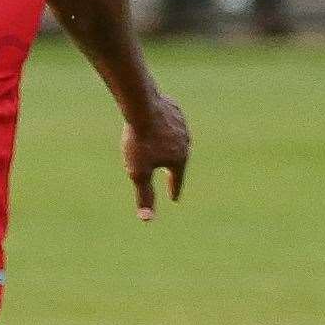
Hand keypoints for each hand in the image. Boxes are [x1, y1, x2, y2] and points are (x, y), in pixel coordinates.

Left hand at [122, 96, 188, 221]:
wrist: (142, 106)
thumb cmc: (140, 142)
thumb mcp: (138, 172)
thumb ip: (145, 195)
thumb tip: (147, 219)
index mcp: (179, 159)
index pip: (176, 179)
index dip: (173, 189)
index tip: (173, 198)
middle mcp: (185, 142)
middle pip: (179, 159)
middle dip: (174, 167)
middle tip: (172, 174)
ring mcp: (182, 125)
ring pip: (177, 139)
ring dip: (172, 145)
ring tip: (167, 149)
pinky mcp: (174, 110)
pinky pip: (171, 122)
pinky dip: (168, 128)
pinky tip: (163, 126)